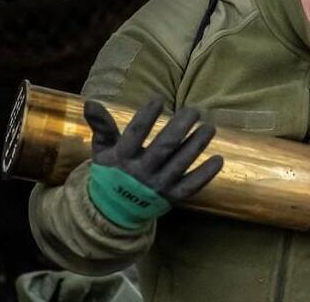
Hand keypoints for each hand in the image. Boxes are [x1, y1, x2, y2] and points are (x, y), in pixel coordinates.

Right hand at [84, 96, 222, 200]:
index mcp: (122, 158)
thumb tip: (91, 102)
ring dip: (197, 144)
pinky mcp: (171, 197)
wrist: (113, 211)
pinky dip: (206, 174)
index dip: (146, 116)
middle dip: (181, 127)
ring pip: (181, 163)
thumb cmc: (111, 172)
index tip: (158, 99)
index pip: (135, 134)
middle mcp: (141, 172)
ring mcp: (158, 186)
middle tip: (194, 110)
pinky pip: (191, 186)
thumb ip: (102, 126)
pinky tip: (218, 159)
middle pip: (164, 147)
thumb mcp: (102, 150)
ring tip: (209, 127)